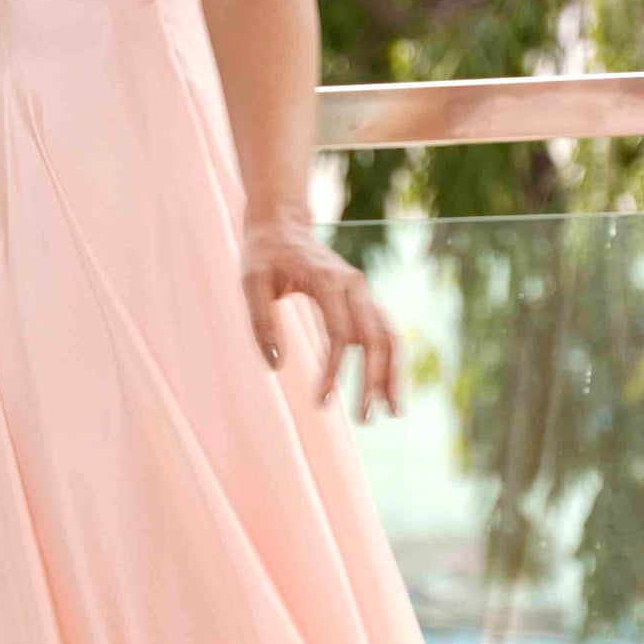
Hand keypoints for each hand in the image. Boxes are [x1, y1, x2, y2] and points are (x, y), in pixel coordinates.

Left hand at [240, 208, 402, 418]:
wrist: (282, 223)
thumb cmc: (264, 254)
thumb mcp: (251, 283)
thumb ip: (262, 322)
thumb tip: (277, 365)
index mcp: (328, 281)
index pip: (340, 334)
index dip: (333, 371)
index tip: (321, 402)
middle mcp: (354, 285)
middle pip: (376, 338)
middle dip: (374, 380)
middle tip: (366, 420)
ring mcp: (362, 291)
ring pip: (389, 336)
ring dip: (392, 374)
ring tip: (392, 412)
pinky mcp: (362, 299)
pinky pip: (385, 332)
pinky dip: (389, 361)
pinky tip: (386, 390)